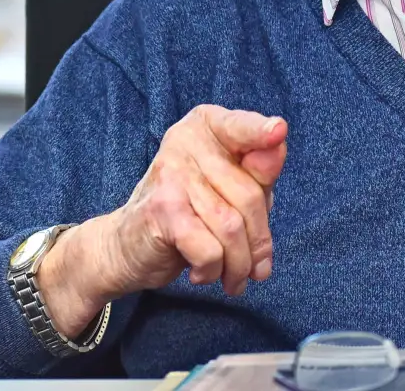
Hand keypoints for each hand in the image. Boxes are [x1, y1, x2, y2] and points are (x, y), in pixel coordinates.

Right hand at [40, 105, 286, 334]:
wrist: (126, 247)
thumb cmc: (190, 213)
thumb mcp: (231, 188)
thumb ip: (258, 170)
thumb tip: (278, 147)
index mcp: (207, 127)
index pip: (242, 127)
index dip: (261, 132)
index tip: (278, 131)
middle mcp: (185, 142)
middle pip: (249, 195)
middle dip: (259, 242)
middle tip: (257, 268)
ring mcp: (171, 174)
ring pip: (231, 228)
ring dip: (238, 265)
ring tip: (232, 278)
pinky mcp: (161, 209)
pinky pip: (209, 249)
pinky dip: (212, 270)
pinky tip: (201, 272)